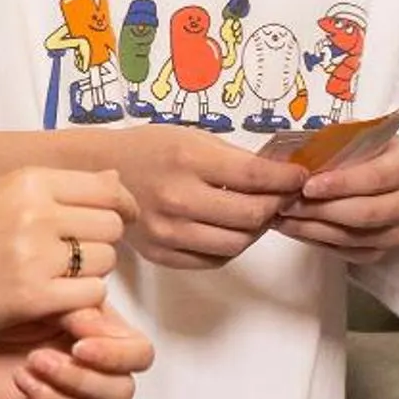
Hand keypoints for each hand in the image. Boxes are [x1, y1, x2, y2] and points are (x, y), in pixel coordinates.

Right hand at [0, 167, 136, 335]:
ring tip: (63, 274)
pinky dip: (82, 298)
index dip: (122, 205)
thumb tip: (115, 177)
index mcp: (29, 181)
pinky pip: (89, 295)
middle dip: (104, 240)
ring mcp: (34, 257)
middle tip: (83, 252)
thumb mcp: (1, 191)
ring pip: (105, 262)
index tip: (121, 217)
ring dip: (93, 271)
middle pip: (110, 226)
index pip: (106, 187)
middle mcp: (35, 214)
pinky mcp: (31, 298)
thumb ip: (58, 186)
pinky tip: (58, 296)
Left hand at [0, 301, 154, 398]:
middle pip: (122, 391)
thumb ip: (76, 306)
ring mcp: (69, 396)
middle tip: (38, 359)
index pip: (139, 354)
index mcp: (101, 334)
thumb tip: (96, 326)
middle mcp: (91, 367)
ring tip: (23, 377)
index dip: (116, 355)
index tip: (78, 344)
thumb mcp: (40, 293)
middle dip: (80, 379)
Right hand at [97, 126, 304, 268]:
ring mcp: (168, 232)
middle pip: (251, 217)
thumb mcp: (193, 138)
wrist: (99, 172)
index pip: (254, 177)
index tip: (299, 178)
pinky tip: (234, 229)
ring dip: (258, 230)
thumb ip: (235, 159)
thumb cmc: (151, 149)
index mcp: (188, 161)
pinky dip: (232, 247)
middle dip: (277, 206)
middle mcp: (178, 199)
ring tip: (261, 214)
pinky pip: (213, 260)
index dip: (286, 180)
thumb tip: (282, 173)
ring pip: (236, 244)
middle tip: (284, 197)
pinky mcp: (161, 254)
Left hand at [276, 143, 398, 263]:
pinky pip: (347, 252)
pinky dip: (317, 241)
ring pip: (352, 238)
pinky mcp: (383, 252)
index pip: (374, 178)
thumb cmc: (375, 155)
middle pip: (364, 213)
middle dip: (320, 210)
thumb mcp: (363, 137)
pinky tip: (295, 229)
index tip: (308, 185)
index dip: (340, 183)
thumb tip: (302, 153)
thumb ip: (338, 143)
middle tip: (287, 203)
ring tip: (282, 217)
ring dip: (312, 229)